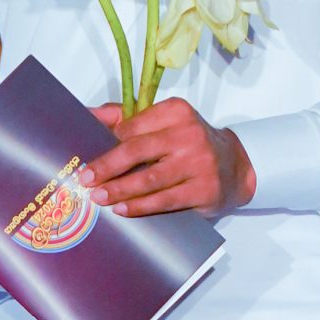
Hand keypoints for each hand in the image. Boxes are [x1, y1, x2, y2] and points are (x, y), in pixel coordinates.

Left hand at [81, 97, 256, 216]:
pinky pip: (164, 200)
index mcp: (175, 110)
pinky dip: (140, 206)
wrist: (235, 166)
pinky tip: (122, 209)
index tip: (85, 158)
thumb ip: (127, 117)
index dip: (105, 143)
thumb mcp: (165, 122)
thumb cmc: (190, 143)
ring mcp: (199, 162)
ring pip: (149, 179)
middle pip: (137, 150)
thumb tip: (86, 115)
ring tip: (98, 198)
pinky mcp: (204, 189)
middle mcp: (189, 133)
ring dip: (119, 190)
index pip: (132, 126)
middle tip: (85, 180)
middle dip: (107, 167)